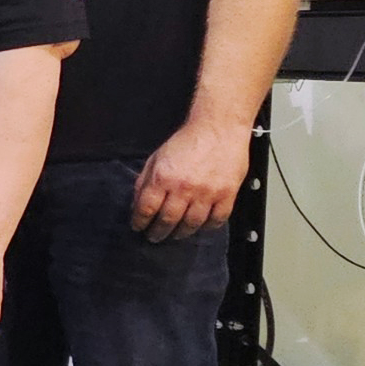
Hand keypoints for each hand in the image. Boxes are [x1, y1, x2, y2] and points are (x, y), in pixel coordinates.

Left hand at [131, 120, 250, 241]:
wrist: (218, 128)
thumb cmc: (187, 141)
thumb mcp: (156, 158)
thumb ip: (145, 181)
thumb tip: (137, 203)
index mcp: (163, 178)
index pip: (146, 209)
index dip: (140, 222)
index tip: (138, 227)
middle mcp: (184, 188)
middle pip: (168, 220)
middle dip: (158, 232)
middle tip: (154, 237)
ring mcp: (207, 193)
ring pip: (191, 224)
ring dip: (181, 233)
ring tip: (175, 235)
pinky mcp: (227, 194)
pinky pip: (217, 219)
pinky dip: (208, 227)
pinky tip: (201, 227)